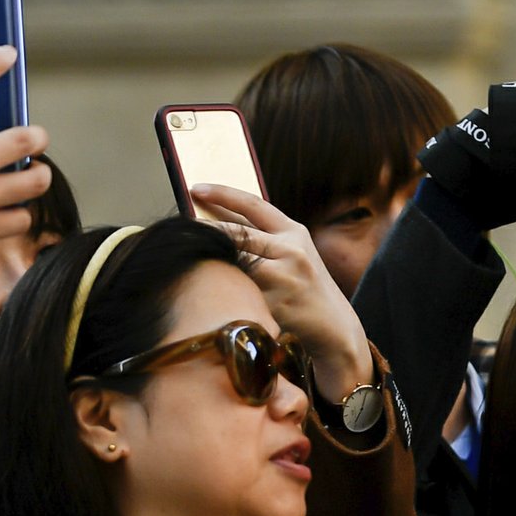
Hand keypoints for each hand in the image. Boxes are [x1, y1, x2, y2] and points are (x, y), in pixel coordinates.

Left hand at [190, 182, 373, 398]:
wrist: (336, 329)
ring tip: (188, 260)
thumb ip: (268, 240)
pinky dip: (220, 291)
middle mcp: (291, 250)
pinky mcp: (274, 304)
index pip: (253, 204)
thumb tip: (221, 224)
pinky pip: (238, 292)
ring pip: (233, 262)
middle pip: (236, 233)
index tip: (197, 187)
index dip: (223, 193)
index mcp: (294, 233)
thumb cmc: (307, 290)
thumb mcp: (297, 255)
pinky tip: (206, 292)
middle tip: (180, 229)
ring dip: (209, 262)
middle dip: (204, 231)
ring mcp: (283, 277)